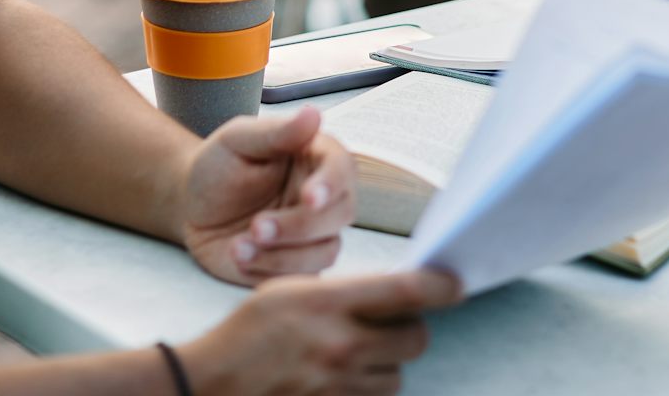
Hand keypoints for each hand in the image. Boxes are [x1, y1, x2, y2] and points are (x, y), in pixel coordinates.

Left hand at [179, 106, 357, 285]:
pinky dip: (269, 270)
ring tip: (239, 247)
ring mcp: (313, 234)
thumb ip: (276, 132)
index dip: (331, 184)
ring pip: (326, 251)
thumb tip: (314, 114)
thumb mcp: (238, 140)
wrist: (191, 204)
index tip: (310, 197)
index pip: (341, 168)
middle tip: (256, 227)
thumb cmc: (219, 165)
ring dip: (283, 254)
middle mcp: (325, 197)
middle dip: (299, 226)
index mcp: (317, 159)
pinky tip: (239, 255)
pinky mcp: (296, 263)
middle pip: (341, 214)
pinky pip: (301, 276)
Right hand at [180, 269, 462, 395]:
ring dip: (388, 363)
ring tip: (359, 352)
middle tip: (392, 323)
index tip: (455, 283)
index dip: (441, 285)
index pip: (407, 291)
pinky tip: (347, 375)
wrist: (212, 382)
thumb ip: (346, 291)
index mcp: (330, 304)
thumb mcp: (293, 290)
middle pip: (416, 339)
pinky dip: (369, 387)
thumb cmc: (252, 329)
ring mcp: (339, 385)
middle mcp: (341, 346)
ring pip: (399, 374)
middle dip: (410, 329)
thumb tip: (398, 288)